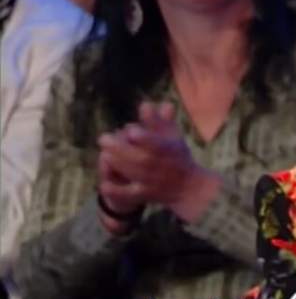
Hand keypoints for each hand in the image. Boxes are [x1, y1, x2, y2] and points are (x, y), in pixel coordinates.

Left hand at [98, 102, 219, 221]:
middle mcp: (159, 166)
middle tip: (103, 138)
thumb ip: (159, 121)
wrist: (188, 187)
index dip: (142, 137)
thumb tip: (149, 103)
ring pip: (132, 173)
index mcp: (167, 150)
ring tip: (105, 153)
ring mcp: (151, 181)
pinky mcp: (145, 195)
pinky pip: (129, 194)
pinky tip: (104, 184)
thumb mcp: (173, 136)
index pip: (154, 143)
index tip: (131, 130)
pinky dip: (117, 191)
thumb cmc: (177, 156)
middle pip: (138, 158)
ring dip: (116, 163)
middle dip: (119, 148)